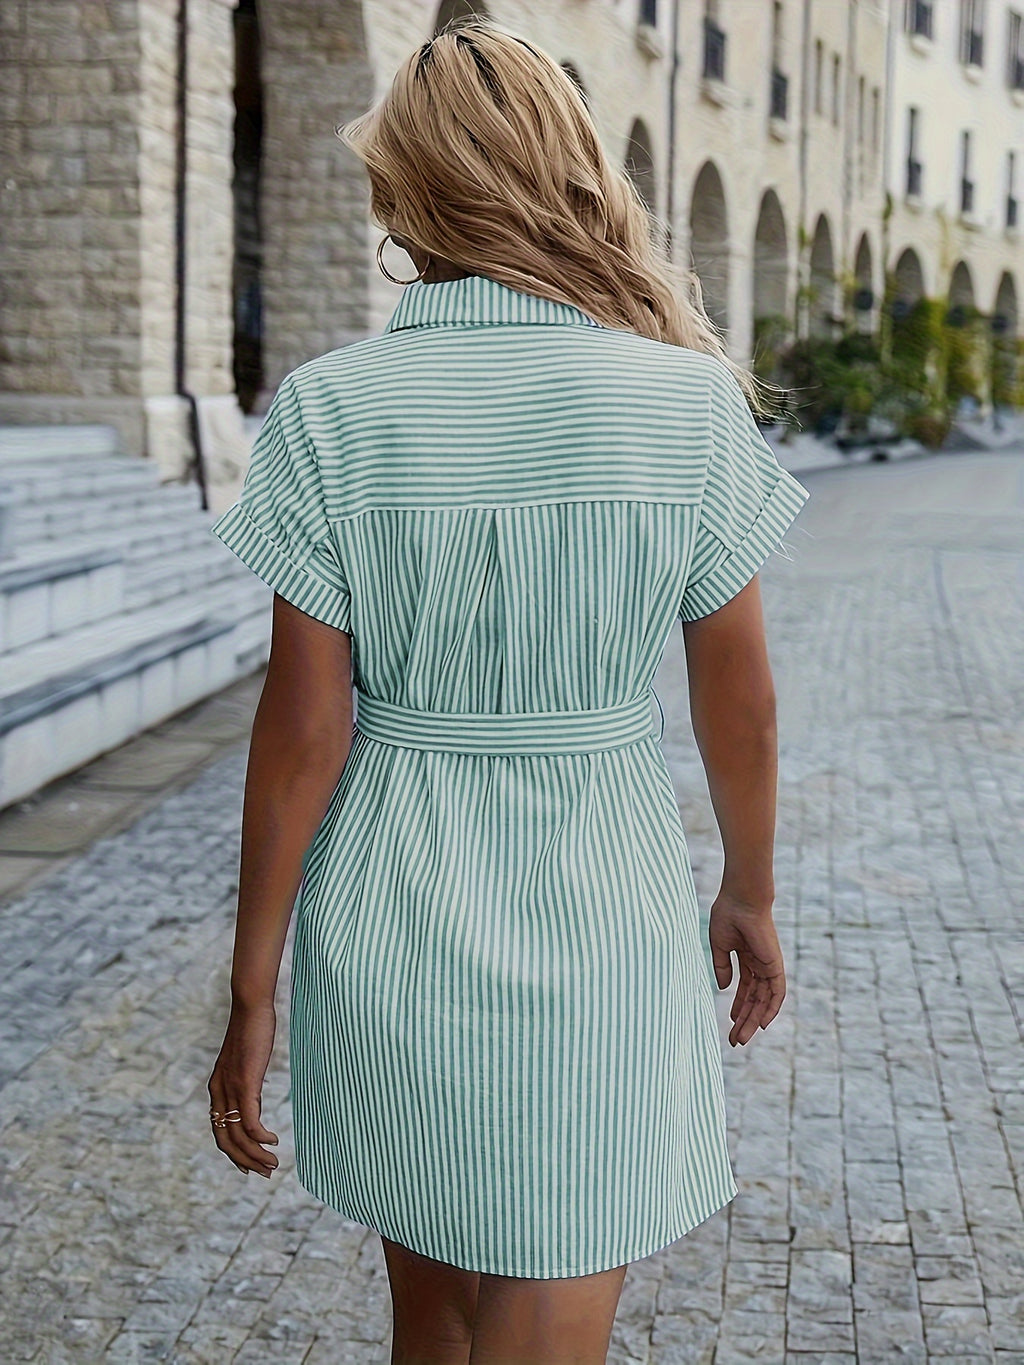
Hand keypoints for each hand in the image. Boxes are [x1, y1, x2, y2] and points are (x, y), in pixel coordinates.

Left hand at [208, 1000, 279, 1176]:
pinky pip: (250, 1121)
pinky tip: (273, 1141)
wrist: (250, 1007)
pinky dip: (261, 1137)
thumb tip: (255, 1097)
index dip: (234, 1154)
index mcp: (217, 1089)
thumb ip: (246, 1083)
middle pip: (227, 1141)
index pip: (220, 1133)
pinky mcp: (245, 1084)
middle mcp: (219, 1093)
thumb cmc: (251, 1030)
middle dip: (245, 1162)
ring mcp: (231, 1089)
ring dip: (256, 1155)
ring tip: (273, 1164)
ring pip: (239, 1136)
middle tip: (265, 1173)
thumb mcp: (246, 1063)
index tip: (250, 1166)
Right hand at [708, 892, 785, 1046]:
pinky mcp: (775, 965)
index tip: (729, 1024)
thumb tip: (723, 988)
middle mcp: (759, 964)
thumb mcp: (720, 946)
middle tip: (735, 1040)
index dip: (737, 1007)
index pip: (745, 989)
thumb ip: (722, 967)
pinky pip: (777, 992)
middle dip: (744, 1020)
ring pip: (763, 1000)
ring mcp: (768, 966)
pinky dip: (772, 1008)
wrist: (741, 900)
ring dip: (754, 1020)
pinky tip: (764, 1024)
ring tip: (741, 1038)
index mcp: (746, 957)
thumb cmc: (728, 915)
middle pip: (754, 999)